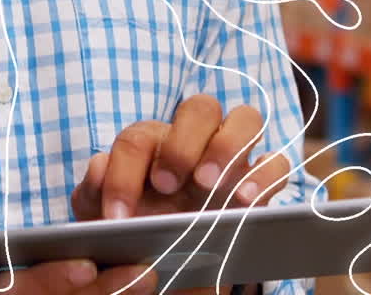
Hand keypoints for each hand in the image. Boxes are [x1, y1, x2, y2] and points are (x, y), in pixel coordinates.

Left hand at [71, 94, 290, 221]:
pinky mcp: (261, 182)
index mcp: (153, 144)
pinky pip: (277, 162)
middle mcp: (197, 140)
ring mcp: (234, 157)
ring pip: (246, 118)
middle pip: (200, 108)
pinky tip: (243, 202)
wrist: (169, 262)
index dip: (124, 174)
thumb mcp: (107, 218)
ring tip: (208, 185)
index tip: (117, 215)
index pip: (138, 140)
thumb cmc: (137, 230)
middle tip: (166, 184)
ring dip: (228, 146)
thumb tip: (98, 167)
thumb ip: (94, 193)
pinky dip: (264, 176)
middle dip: (183, 143)